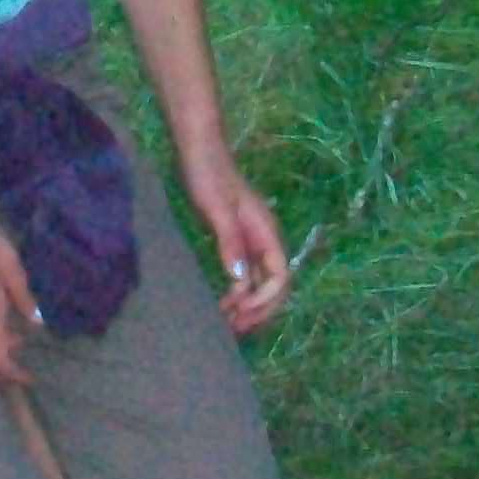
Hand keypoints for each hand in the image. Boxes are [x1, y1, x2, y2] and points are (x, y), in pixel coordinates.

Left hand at [179, 148, 289, 331]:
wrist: (199, 150)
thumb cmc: (208, 176)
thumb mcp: (217, 210)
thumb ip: (230, 243)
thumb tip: (239, 280)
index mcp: (266, 232)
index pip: (280, 277)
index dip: (264, 300)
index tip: (239, 310)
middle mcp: (265, 239)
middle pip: (275, 284)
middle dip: (260, 309)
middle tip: (235, 328)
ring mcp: (252, 240)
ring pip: (259, 282)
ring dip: (248, 304)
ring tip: (227, 322)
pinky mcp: (236, 239)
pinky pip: (245, 273)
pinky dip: (238, 291)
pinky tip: (223, 302)